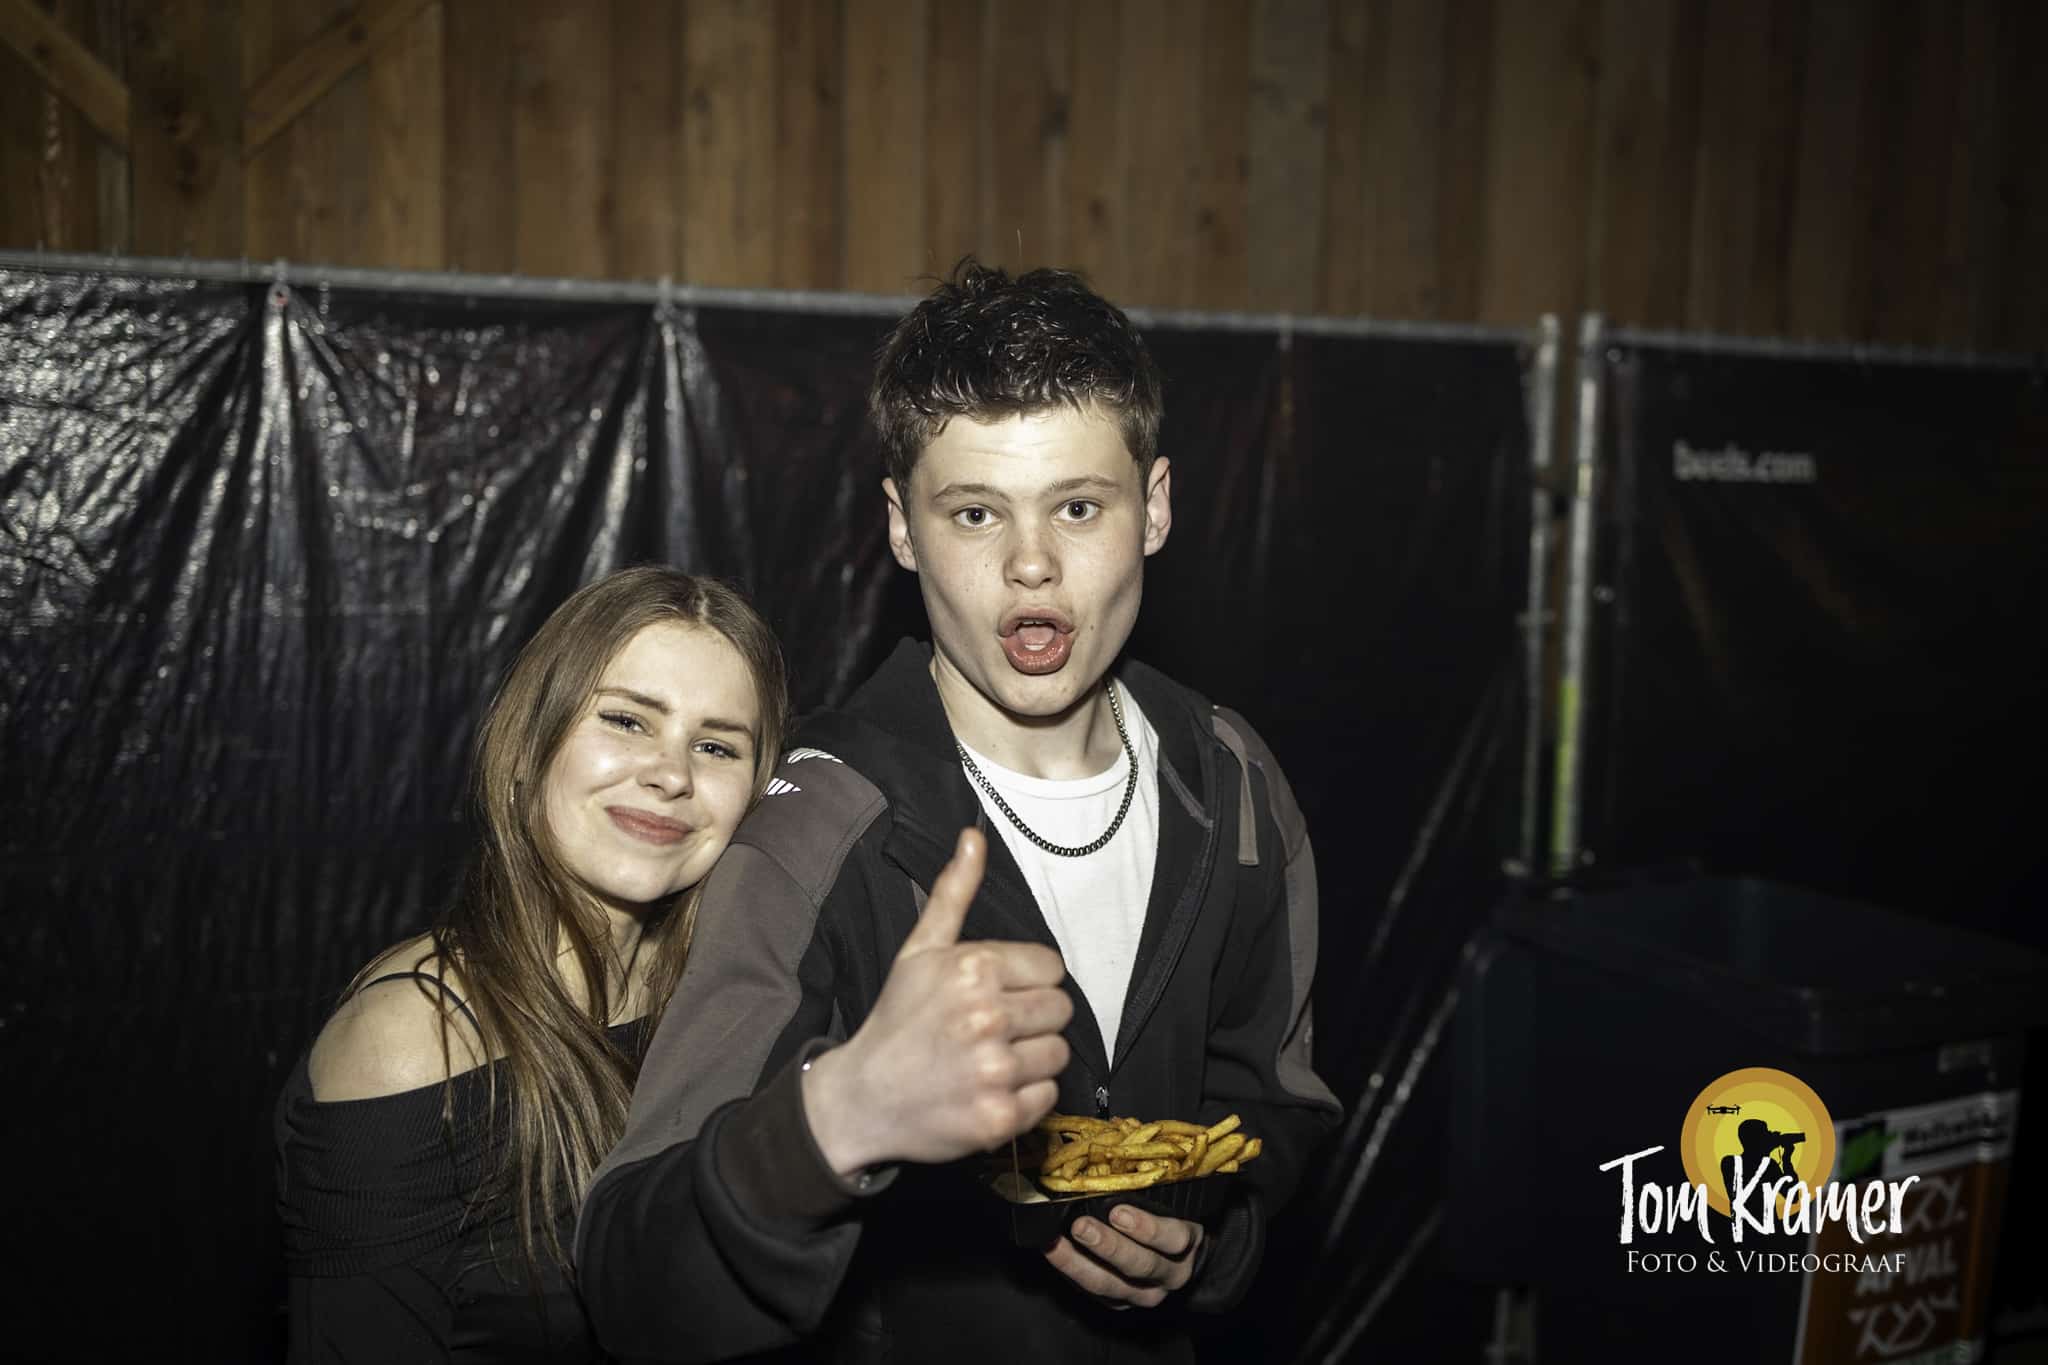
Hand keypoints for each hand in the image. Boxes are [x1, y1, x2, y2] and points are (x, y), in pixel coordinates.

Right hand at [803, 829, 1072, 1173]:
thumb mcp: (920, 950)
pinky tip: (990, 1090)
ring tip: (990, 1060)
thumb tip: (974, 836)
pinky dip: (1025, 1097)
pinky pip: (1048, 1096)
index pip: (1053, 969)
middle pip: (1061, 1011)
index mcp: (974, 969)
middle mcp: (987, 1017)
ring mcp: (995, 1071)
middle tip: (993, 1031)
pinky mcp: (1001, 1118)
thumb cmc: (897, 1019)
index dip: (1028, 982)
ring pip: (1059, 1054)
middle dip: (1033, 1020)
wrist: (861, 1098)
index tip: (998, 996)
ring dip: (1032, 1059)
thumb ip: (954, 893)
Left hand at [1046, 1205, 1203, 1308]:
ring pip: (1110, 1285)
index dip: (1147, 1228)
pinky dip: (1070, 1272)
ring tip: (1055, 1244)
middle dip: (1108, 1246)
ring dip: (1079, 1264)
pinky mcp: (1120, 1303)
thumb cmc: (1169, 1220)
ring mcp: (1144, 1294)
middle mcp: (1169, 1275)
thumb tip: (1108, 1165)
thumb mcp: (1171, 1206)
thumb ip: (1149, 1194)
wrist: (1179, 1261)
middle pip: (1140, 1265)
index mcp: (1185, 1244)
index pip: (1173, 1239)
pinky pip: (1093, 1292)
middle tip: (1080, 1227)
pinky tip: (1052, 1253)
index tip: (1118, 1211)